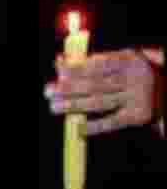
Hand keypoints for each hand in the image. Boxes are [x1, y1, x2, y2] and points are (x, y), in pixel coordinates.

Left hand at [47, 48, 164, 135]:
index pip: (97, 64)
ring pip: (100, 102)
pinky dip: (96, 125)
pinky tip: (79, 128)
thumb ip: (96, 60)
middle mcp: (135, 78)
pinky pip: (114, 121)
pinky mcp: (140, 116)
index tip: (57, 69)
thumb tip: (60, 61)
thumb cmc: (136, 73)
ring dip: (74, 105)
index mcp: (130, 60)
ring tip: (53, 107)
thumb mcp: (123, 61)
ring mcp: (138, 98)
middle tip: (47, 91)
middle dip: (68, 88)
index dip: (76, 67)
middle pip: (95, 84)